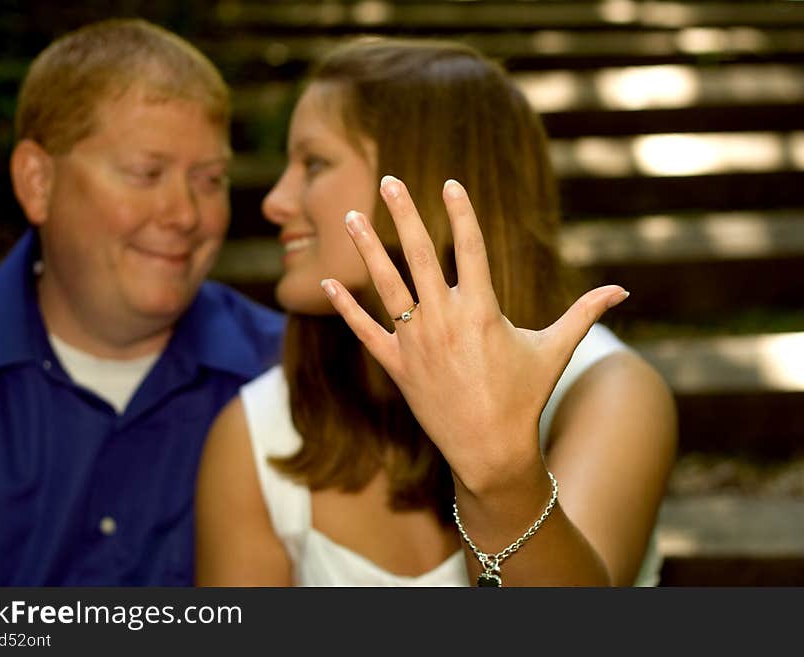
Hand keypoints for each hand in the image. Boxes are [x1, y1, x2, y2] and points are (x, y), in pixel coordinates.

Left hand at [320, 176, 628, 494]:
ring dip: (367, 249)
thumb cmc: (525, 398)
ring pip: (385, 285)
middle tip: (389, 179)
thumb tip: (625, 290)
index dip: (460, 212)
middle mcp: (444, 318)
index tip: (449, 183)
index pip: (470, 247)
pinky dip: (345, 307)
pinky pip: (365, 330)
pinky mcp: (396, 365)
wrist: (491, 451)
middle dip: (403, 213)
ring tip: (348, 218)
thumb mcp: (555, 350)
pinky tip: (326, 282)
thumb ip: (584, 313)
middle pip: (420, 254)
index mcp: (482, 309)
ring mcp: (416, 342)